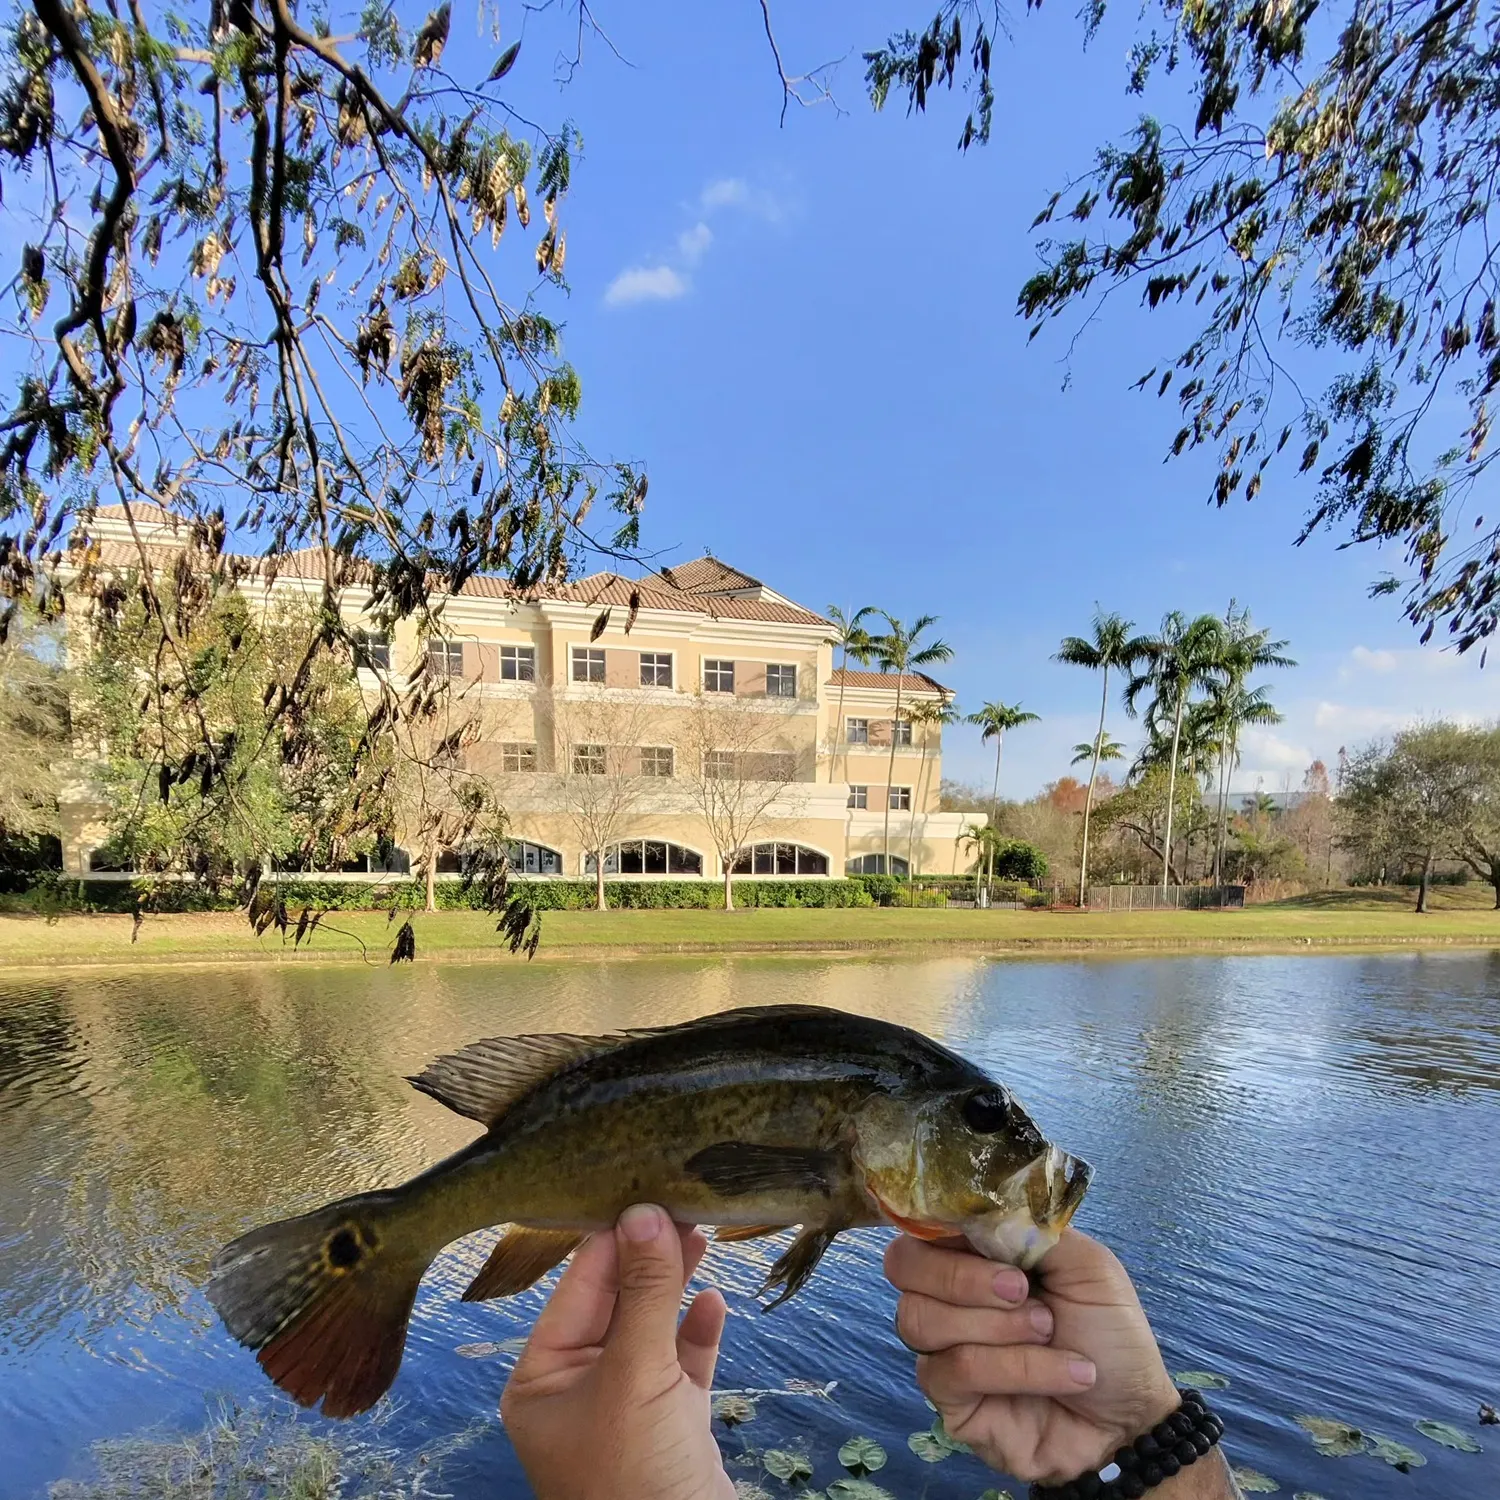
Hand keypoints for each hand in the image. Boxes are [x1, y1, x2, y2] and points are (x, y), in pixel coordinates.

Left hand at [502, 1205, 732, 1499]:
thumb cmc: (635, 1480)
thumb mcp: (636, 1376)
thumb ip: (644, 1292)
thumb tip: (644, 1213)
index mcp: (542, 1379)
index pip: (576, 1287)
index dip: (612, 1237)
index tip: (644, 1187)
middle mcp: (578, 1387)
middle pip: (616, 1301)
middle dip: (649, 1255)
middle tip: (683, 1200)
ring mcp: (624, 1406)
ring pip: (651, 1326)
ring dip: (677, 1284)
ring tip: (704, 1233)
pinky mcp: (668, 1424)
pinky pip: (682, 1362)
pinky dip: (698, 1330)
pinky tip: (715, 1300)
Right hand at [885, 1228, 1182, 1484]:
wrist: (1131, 1419)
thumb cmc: (1110, 1335)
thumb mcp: (1086, 1265)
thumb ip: (1032, 1229)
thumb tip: (982, 1210)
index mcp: (977, 1255)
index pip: (924, 1224)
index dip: (939, 1222)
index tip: (982, 1235)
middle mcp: (950, 1297)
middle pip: (904, 1265)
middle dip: (962, 1276)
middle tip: (1021, 1290)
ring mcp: (945, 1349)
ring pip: (921, 1319)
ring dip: (997, 1326)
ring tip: (1050, 1334)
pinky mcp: (950, 1400)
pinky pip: (954, 1370)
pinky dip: (1015, 1368)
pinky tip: (1063, 1374)